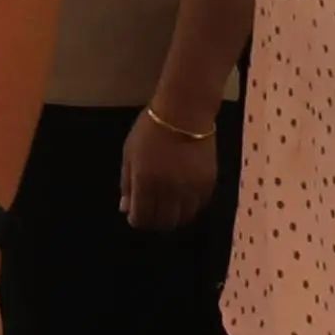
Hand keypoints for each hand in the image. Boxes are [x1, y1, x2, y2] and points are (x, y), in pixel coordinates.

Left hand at [117, 111, 219, 232]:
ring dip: (173, 216)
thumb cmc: (151, 130)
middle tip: (151, 213)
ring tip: (167, 206)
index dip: (137, 220)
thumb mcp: (130, 154)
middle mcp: (169, 189)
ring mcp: (191, 188)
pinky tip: (182, 197)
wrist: (185, 112)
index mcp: (146, 181)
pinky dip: (189, 206)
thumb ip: (127, 183)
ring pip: (183, 218)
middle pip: (164, 222)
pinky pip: (198, 206)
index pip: (142, 217)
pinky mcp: (208, 184)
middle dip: (155, 222)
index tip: (136, 215)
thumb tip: (125, 209)